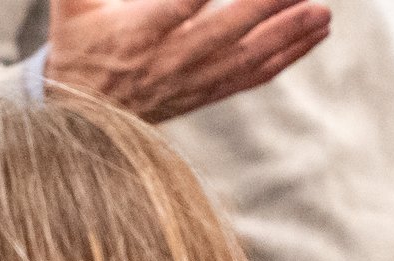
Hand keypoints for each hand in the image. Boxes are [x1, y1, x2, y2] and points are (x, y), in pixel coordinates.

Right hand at [47, 0, 329, 124]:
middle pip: (224, 32)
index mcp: (135, 34)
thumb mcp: (70, 5)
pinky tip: (312, 36)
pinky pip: (248, 78)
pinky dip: (284, 58)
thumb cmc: (75, 47)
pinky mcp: (200, 95)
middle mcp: (165, 62)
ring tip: (323, 13)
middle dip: (266, 6)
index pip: (180, 5)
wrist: (74, 117)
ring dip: (287, 36)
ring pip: (245, 58)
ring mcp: (187, 82)